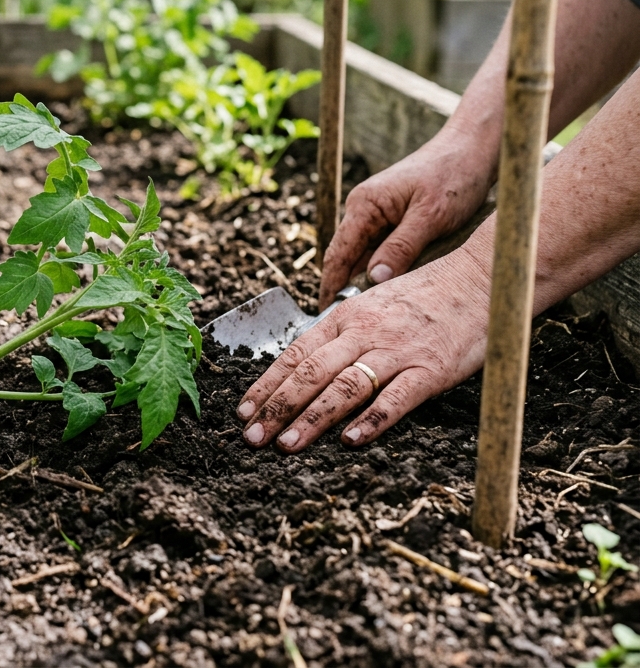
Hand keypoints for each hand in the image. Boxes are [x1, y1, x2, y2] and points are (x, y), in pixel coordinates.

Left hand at [238, 248, 492, 451]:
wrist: (479, 279)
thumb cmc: (423, 297)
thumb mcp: (372, 305)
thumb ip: (342, 333)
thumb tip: (305, 365)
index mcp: (345, 317)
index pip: (295, 355)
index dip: (266, 385)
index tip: (244, 412)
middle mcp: (364, 333)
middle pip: (310, 373)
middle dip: (277, 408)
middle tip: (252, 438)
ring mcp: (397, 351)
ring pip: (344, 387)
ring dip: (312, 419)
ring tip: (287, 444)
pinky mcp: (430, 370)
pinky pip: (395, 399)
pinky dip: (371, 421)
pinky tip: (349, 441)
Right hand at [319, 141, 495, 308]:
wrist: (473, 149)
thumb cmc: (454, 175)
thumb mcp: (431, 216)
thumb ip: (400, 248)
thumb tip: (373, 279)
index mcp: (364, 204)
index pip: (337, 253)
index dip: (331, 285)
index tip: (327, 313)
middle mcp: (364, 208)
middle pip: (346, 257)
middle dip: (345, 287)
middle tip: (349, 320)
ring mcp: (377, 214)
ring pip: (364, 255)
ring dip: (365, 280)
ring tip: (367, 312)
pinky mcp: (392, 218)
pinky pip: (380, 249)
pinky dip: (381, 268)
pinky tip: (388, 289)